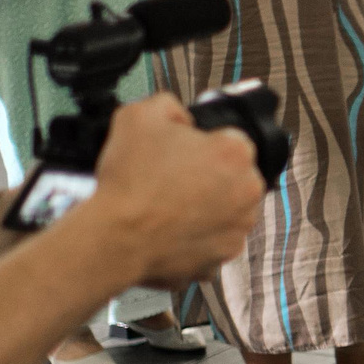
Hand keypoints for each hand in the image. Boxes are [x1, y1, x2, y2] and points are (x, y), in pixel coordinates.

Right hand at [81, 93, 265, 289]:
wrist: (115, 238)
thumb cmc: (129, 180)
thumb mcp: (139, 115)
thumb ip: (170, 106)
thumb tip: (182, 117)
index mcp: (236, 153)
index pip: (230, 139)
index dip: (203, 144)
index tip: (181, 154)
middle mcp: (248, 191)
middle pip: (233, 176)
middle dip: (209, 176)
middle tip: (171, 181)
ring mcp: (238, 228)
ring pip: (226, 210)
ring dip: (206, 207)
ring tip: (169, 207)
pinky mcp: (223, 257)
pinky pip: (213, 241)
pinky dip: (196, 237)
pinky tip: (171, 230)